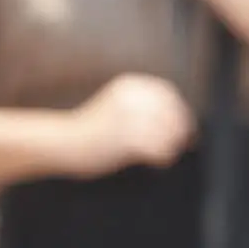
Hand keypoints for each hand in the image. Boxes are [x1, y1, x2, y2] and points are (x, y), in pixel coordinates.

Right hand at [64, 73, 194, 177]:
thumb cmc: (92, 131)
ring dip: (171, 145)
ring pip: (170, 133)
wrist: (63, 143)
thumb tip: (185, 126)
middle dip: (178, 130)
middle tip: (180, 145)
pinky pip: (160, 149)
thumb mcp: (119, 108)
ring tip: (163, 155)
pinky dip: (163, 157)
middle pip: (172, 113)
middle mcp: (133, 98)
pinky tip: (158, 162)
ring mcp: (131, 118)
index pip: (167, 95)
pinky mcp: (129, 139)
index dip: (178, 112)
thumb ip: (147, 109)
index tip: (182, 129)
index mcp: (130, 85)